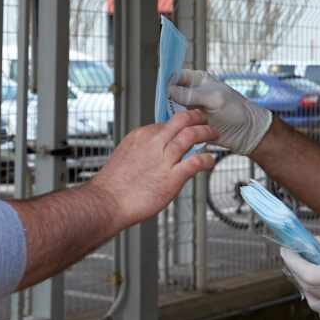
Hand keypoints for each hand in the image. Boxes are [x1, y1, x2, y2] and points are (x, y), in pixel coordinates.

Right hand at [90, 110, 217, 228]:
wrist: (107, 202)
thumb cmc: (113, 186)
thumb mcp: (125, 156)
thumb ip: (142, 151)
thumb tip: (153, 153)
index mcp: (141, 136)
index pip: (165, 123)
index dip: (179, 125)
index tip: (185, 128)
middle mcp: (153, 142)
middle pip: (182, 120)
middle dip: (197, 117)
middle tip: (204, 120)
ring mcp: (164, 159)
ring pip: (192, 135)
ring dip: (206, 133)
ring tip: (213, 135)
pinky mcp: (172, 177)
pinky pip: (196, 161)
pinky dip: (207, 159)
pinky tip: (210, 161)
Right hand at [168, 70, 272, 154]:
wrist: (247, 133)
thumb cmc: (236, 111)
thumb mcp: (214, 99)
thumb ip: (191, 95)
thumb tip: (170, 90)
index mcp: (199, 80)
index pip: (176, 76)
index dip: (168, 82)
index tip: (163, 92)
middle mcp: (193, 92)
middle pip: (172, 93)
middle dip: (167, 100)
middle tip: (165, 108)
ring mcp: (192, 108)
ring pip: (173, 108)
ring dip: (171, 113)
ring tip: (172, 119)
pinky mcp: (192, 122)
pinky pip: (178, 121)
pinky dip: (176, 124)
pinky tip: (175, 127)